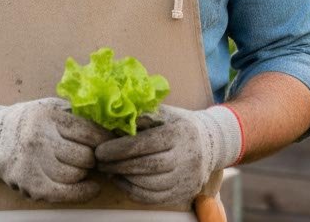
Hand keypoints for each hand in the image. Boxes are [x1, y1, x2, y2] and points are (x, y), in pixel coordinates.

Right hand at [0, 97, 112, 202]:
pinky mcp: (30, 185)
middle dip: (94, 157)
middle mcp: (39, 139)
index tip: (111, 141)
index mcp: (46, 116)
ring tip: (85, 166)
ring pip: (76, 175)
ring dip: (85, 172)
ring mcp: (33, 164)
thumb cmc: (28, 120)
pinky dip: (83, 193)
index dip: (104, 138)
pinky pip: (65, 194)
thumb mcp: (49, 106)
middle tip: (96, 155)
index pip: (86, 131)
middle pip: (84, 156)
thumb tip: (107, 121)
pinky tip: (91, 187)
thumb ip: (74, 112)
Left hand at [94, 104, 241, 206]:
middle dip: (118, 165)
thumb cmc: (179, 123)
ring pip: (149, 185)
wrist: (211, 143)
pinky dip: (134, 192)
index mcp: (179, 133)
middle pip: (146, 166)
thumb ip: (141, 115)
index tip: (100, 150)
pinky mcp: (184, 193)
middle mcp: (185, 157)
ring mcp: (186, 178)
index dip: (120, 149)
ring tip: (108, 170)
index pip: (145, 144)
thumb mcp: (164, 112)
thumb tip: (114, 120)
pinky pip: (154, 198)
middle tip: (98, 161)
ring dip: (124, 179)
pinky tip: (121, 181)